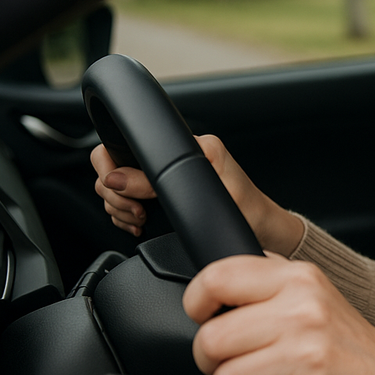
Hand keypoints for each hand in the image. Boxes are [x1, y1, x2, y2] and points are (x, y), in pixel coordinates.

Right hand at [91, 135, 303, 255]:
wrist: (263, 230)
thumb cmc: (247, 210)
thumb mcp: (209, 193)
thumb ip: (162, 183)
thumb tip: (118, 178)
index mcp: (184, 145)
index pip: (124, 143)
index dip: (113, 169)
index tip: (128, 194)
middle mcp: (170, 156)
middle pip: (111, 168)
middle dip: (115, 195)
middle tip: (138, 211)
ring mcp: (163, 176)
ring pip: (113, 187)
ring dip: (118, 208)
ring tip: (141, 219)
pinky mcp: (161, 195)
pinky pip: (124, 202)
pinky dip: (123, 216)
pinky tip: (139, 224)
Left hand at [183, 254, 374, 374]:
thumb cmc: (340, 336)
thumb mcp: (310, 288)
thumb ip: (263, 279)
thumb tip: (209, 287)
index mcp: (298, 278)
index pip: (218, 278)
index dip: (197, 302)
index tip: (205, 317)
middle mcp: (303, 312)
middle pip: (211, 340)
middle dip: (210, 359)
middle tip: (229, 359)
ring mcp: (307, 355)